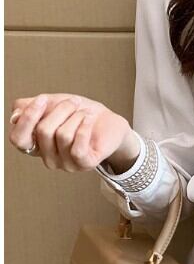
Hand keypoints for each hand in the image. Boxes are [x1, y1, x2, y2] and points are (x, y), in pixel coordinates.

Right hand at [8, 93, 136, 171]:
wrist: (108, 122)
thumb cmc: (80, 114)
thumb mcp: (50, 104)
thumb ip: (29, 107)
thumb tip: (15, 115)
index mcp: (36, 145)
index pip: (18, 139)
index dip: (27, 118)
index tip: (42, 99)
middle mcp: (48, 158)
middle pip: (42, 131)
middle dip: (60, 110)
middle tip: (73, 102)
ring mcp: (66, 164)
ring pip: (62, 135)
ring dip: (75, 116)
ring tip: (83, 113)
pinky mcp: (85, 164)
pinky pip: (78, 145)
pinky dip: (84, 126)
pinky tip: (89, 119)